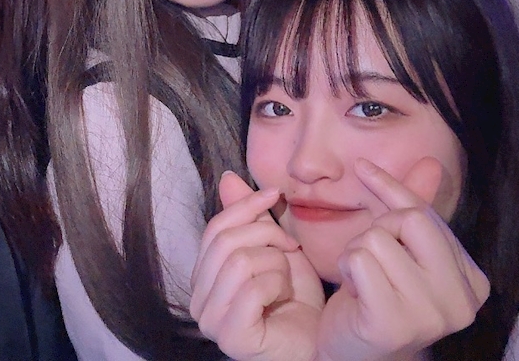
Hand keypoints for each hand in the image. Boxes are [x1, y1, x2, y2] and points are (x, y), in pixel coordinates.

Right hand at [191, 172, 323, 360]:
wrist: (320, 341)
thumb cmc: (296, 300)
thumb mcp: (274, 248)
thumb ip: (250, 218)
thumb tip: (227, 177)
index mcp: (203, 276)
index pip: (215, 228)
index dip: (245, 206)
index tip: (276, 194)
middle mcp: (198, 300)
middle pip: (225, 242)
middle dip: (267, 236)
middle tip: (291, 247)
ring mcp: (211, 321)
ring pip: (239, 262)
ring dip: (274, 264)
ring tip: (286, 278)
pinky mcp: (231, 337)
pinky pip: (252, 290)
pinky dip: (276, 285)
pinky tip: (283, 297)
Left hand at [316, 158, 489, 360]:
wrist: (352, 351)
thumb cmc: (375, 295)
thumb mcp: (400, 249)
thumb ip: (412, 207)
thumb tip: (430, 162)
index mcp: (472, 280)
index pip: (426, 215)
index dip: (391, 190)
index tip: (362, 168)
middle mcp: (461, 300)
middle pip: (410, 220)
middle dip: (377, 229)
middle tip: (371, 259)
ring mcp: (431, 315)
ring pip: (377, 239)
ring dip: (356, 253)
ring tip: (363, 282)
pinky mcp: (394, 323)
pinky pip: (359, 260)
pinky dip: (347, 268)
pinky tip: (354, 293)